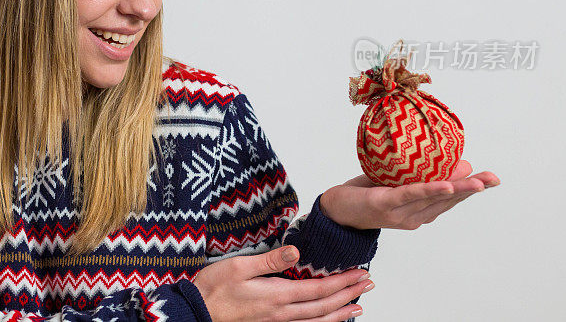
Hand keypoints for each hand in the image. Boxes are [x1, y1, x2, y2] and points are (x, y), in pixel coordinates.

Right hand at [193, 245, 374, 321]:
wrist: (197, 312)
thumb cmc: (214, 289)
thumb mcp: (239, 267)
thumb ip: (271, 260)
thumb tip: (296, 251)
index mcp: (277, 296)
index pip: (319, 290)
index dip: (342, 282)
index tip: (359, 274)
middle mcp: (281, 314)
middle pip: (324, 307)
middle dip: (348, 295)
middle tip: (368, 285)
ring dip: (340, 313)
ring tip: (358, 307)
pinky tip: (328, 320)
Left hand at [319, 159, 500, 229]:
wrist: (334, 210)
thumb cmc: (364, 194)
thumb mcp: (394, 181)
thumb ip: (418, 174)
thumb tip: (446, 158)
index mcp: (417, 212)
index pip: (449, 200)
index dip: (470, 189)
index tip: (491, 179)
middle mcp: (413, 217)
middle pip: (447, 201)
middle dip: (472, 189)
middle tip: (493, 179)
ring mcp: (400, 214)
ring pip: (433, 199)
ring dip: (458, 189)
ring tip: (478, 182)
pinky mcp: (385, 205)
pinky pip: (410, 195)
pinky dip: (429, 189)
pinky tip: (445, 185)